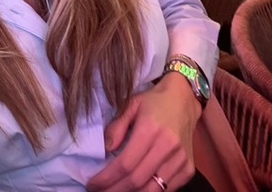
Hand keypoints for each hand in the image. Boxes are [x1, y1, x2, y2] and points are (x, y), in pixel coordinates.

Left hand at [87, 73, 201, 191]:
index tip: (93, 184)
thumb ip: (117, 126)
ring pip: (152, 190)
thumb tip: (107, 149)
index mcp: (151, 129)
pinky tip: (136, 189)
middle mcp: (168, 147)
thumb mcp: (131, 104)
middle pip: (137, 180)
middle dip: (115, 190)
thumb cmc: (154, 102)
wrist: (184, 100)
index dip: (107, 178)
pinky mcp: (189, 169)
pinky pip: (167, 190)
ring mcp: (181, 160)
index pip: (125, 163)